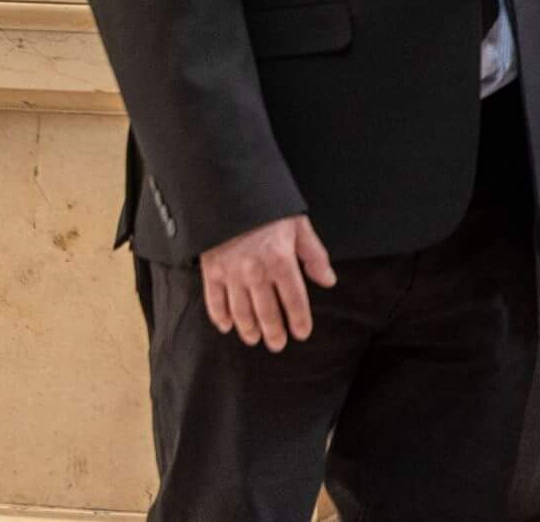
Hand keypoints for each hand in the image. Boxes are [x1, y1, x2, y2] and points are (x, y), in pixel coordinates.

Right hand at [198, 214, 335, 351]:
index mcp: (281, 261)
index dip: (299, 320)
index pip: (294, 300)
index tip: (301, 333)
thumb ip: (314, 256)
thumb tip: (328, 280)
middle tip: (278, 345)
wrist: (231, 195)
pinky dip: (221, 317)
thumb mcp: (299, 226)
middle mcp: (256, 272)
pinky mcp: (212, 271)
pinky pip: (215, 301)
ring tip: (255, 339)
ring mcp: (231, 274)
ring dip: (249, 329)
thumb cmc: (269, 210)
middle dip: (274, 332)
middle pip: (267, 312)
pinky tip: (227, 326)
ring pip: (241, 311)